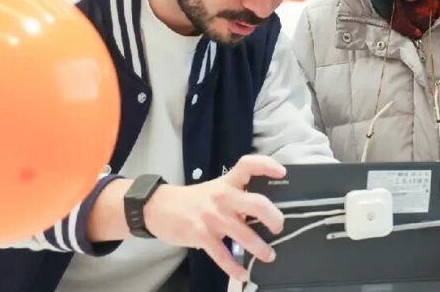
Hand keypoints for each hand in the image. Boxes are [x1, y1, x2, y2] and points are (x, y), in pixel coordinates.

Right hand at [145, 155, 286, 282]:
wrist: (158, 208)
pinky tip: (242, 274)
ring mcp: (212, 217)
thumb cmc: (192, 200)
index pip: (248, 165)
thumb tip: (261, 212)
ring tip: (268, 255)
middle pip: (257, 204)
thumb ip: (235, 197)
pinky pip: (223, 255)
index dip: (267, 165)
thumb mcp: (215, 190)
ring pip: (244, 234)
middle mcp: (222, 197)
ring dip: (260, 248)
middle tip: (278, 227)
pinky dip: (234, 267)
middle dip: (274, 218)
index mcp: (227, 183)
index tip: (281, 172)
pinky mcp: (201, 235)